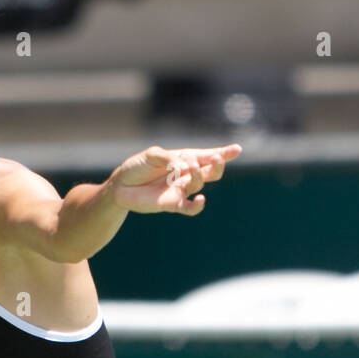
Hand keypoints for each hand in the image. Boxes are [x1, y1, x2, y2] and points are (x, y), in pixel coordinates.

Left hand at [108, 144, 241, 214]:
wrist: (121, 186)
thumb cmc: (137, 167)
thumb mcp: (151, 155)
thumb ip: (168, 158)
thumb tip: (183, 167)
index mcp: (183, 159)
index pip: (207, 156)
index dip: (224, 153)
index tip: (237, 149)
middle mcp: (186, 174)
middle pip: (211, 171)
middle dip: (217, 164)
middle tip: (216, 158)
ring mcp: (181, 189)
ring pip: (200, 183)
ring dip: (198, 174)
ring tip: (189, 167)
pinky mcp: (173, 204)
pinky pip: (189, 207)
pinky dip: (197, 205)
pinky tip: (201, 199)